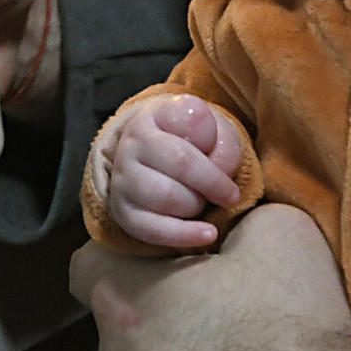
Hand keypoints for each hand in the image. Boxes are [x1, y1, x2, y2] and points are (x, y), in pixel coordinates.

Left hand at [70, 203, 350, 350]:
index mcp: (126, 305)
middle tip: (221, 345)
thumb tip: (224, 226)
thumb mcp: (278, 234)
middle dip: (157, 339)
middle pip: (119, 344)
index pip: (88, 267)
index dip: (126, 263)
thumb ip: (231, 220)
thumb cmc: (297, 335)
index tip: (167, 273)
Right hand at [100, 94, 243, 248]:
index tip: (220, 151)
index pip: (193, 122)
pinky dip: (186, 235)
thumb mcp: (214, 132)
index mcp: (154, 115)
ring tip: (200, 202)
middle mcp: (132, 142)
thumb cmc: (193, 146)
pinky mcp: (123, 211)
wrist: (156, 164)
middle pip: (183, 162)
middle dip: (213, 183)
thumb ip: (224, 144)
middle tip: (227, 193)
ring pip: (169, 197)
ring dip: (197, 205)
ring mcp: (123, 178)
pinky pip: (154, 229)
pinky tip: (209, 234)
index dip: (215, 140)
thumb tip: (219, 171)